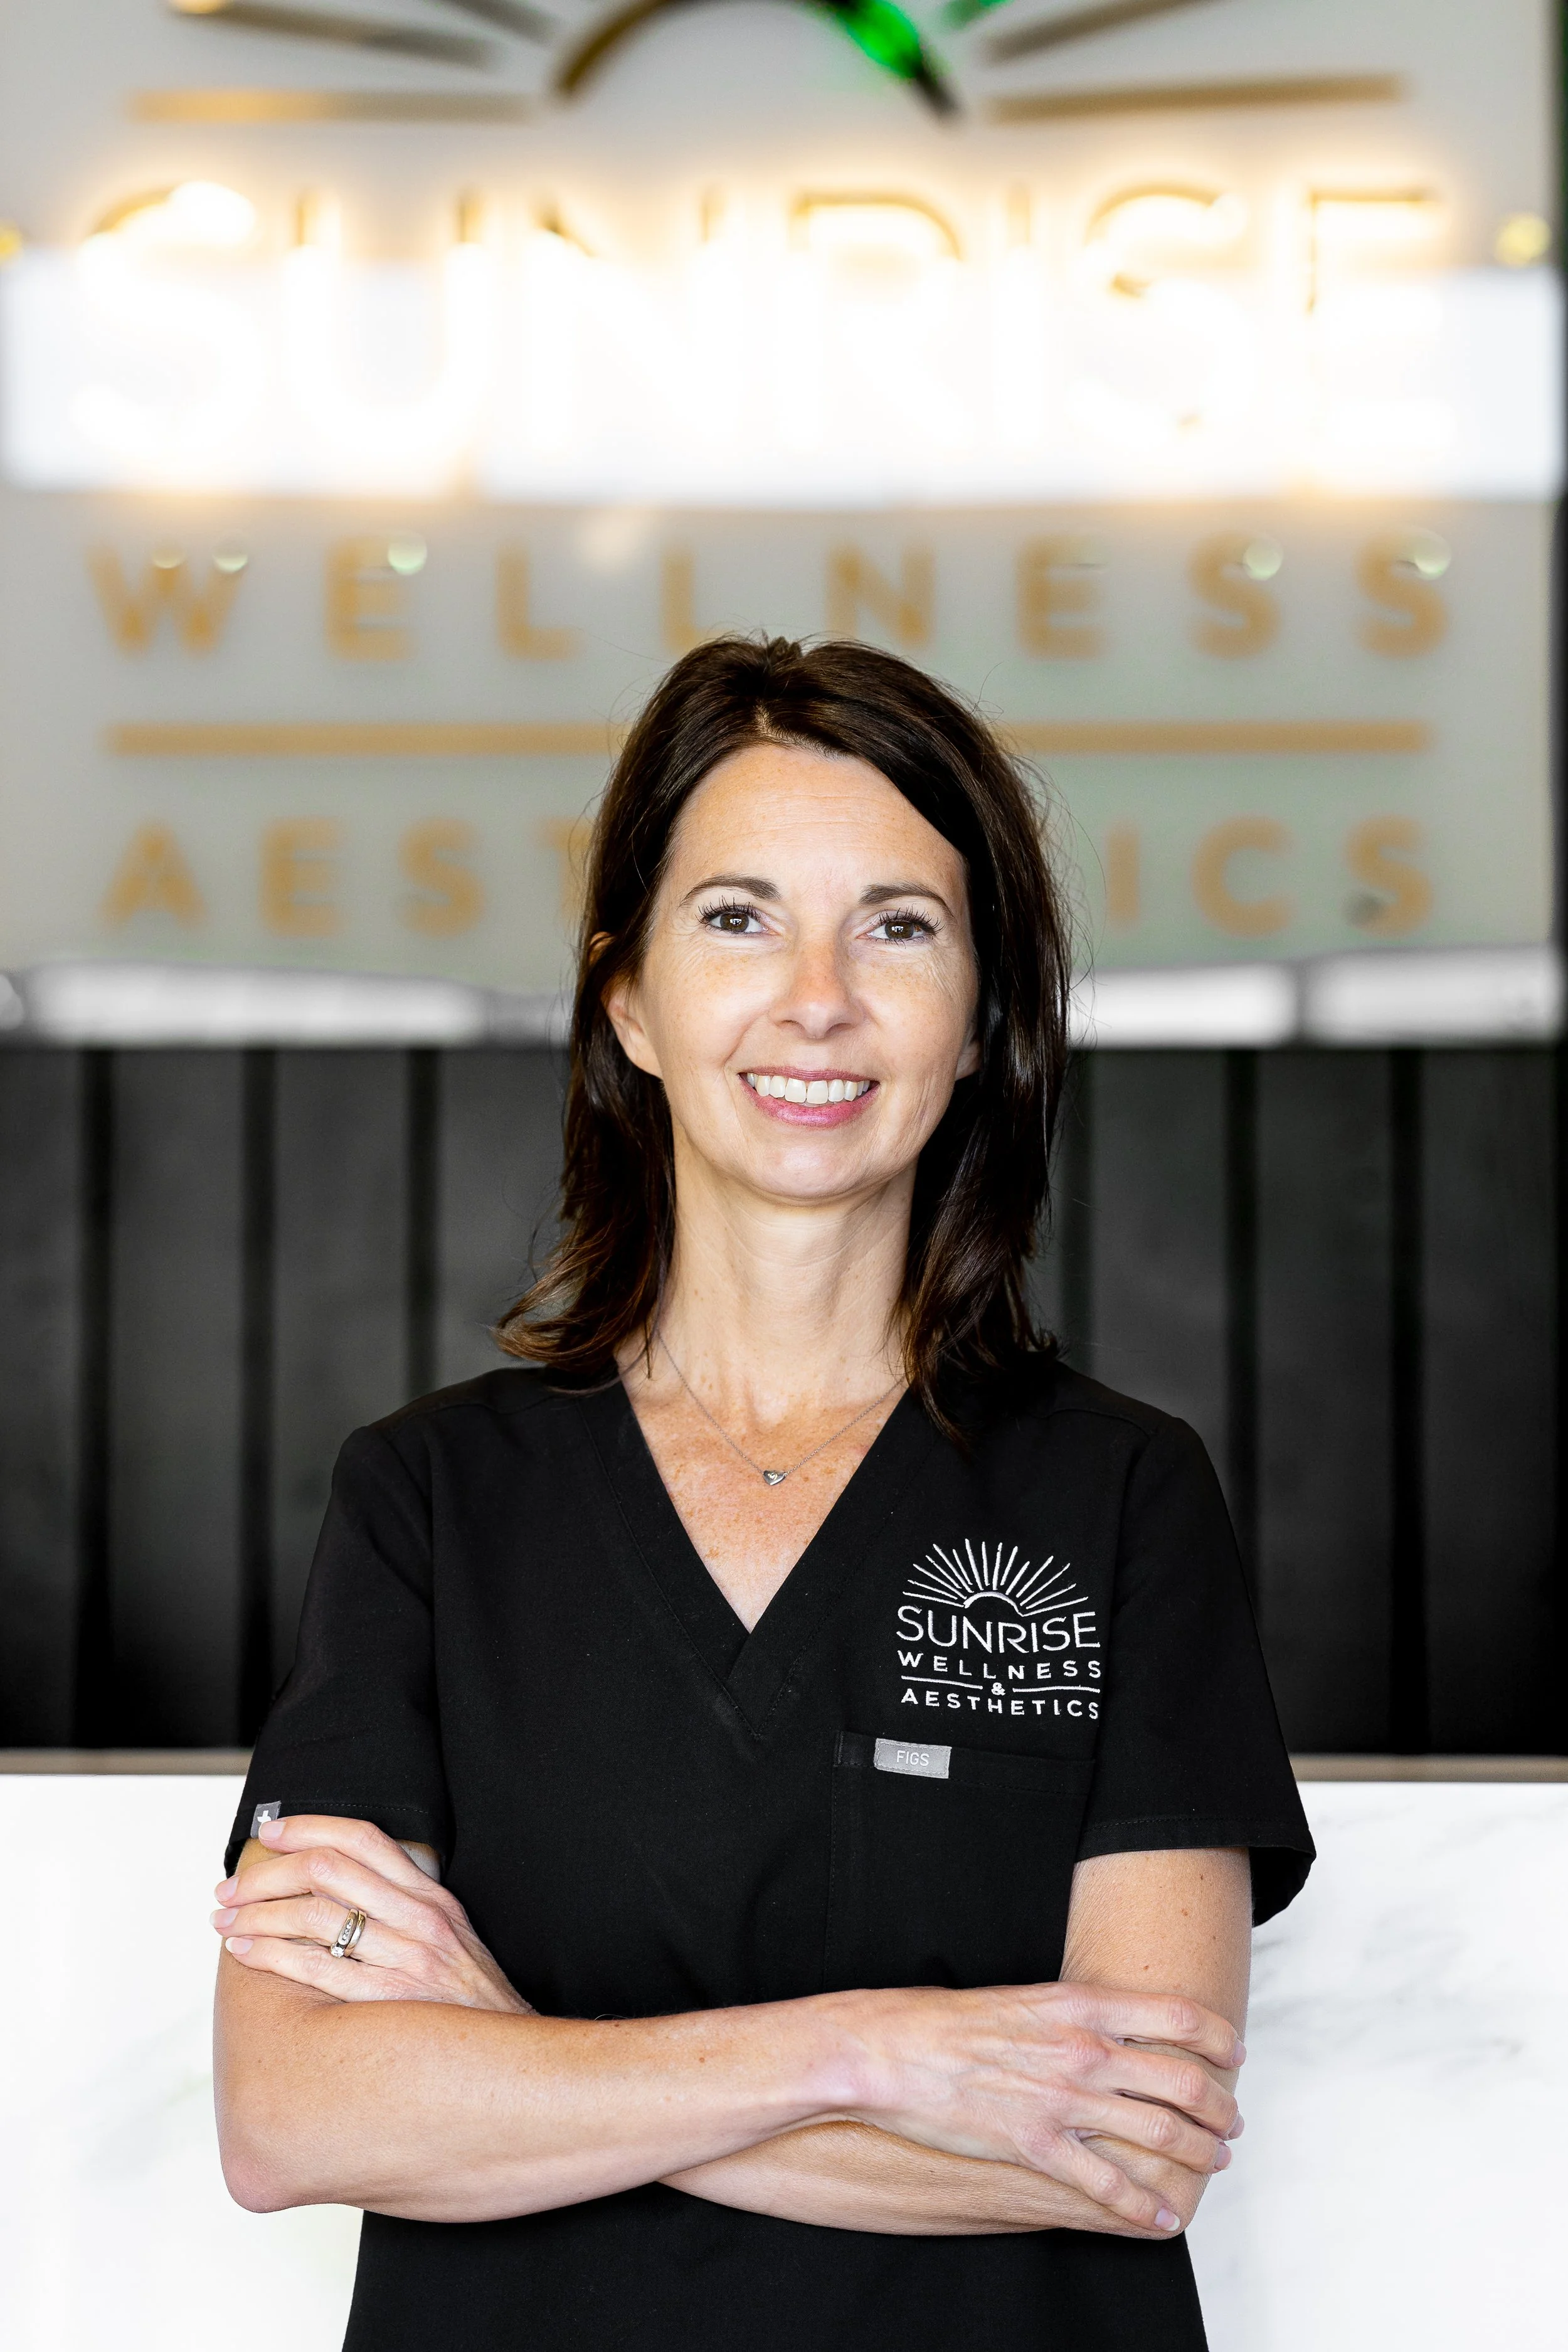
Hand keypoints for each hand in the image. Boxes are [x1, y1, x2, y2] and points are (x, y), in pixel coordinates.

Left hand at [212, 1813, 531, 2013]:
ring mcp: (407, 1959)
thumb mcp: (450, 1938)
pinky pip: (317, 1968)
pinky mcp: (389, 2002)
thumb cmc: (468, 2004)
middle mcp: (420, 1919)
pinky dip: (272, 1955)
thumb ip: (403, 1909)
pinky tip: (246, 1953)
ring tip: (226, 1922)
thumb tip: (334, 1889)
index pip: (363, 1839)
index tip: (267, 1834)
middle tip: (229, 1891)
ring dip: (257, 1914)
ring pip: (314, 1915)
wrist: (511, 2064)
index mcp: (431, 1897)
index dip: (308, 1828)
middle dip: (266, 1876)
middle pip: (327, 1870)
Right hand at [841, 1979, 1243, 2234]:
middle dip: (1220, 2107)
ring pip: (1160, 2134)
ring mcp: (1062, 2100)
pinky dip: (1143, 2209)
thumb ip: (1078, 2011)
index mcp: (1081, 2004)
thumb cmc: (951, 2019)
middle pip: (1183, 2081)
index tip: (1235, 2055)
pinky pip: (1108, 2185)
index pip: (1179, 2016)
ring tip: (1212, 2162)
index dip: (1220, 2038)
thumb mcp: (1027, 1997)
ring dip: (1198, 2153)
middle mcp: (1083, 2050)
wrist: (892, 2050)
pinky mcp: (1036, 2146)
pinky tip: (1161, 2219)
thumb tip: (1117, 2022)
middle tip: (1231, 2122)